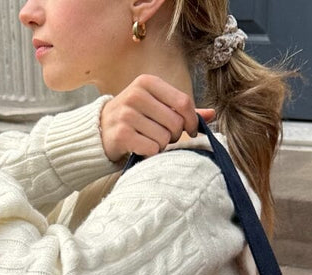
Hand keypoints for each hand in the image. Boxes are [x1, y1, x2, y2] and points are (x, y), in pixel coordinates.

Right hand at [99, 74, 215, 162]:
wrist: (99, 131)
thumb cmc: (134, 118)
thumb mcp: (156, 106)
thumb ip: (182, 110)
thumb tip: (212, 115)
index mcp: (148, 83)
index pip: (183, 102)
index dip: (192, 121)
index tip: (191, 131)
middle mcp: (136, 95)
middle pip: (175, 122)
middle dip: (175, 135)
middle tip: (165, 137)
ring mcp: (127, 114)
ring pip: (164, 138)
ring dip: (161, 145)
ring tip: (150, 140)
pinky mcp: (121, 134)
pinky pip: (151, 149)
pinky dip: (150, 153)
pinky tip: (141, 148)